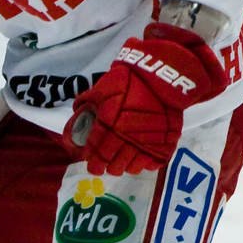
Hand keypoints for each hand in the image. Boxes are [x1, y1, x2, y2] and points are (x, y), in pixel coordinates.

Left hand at [64, 23, 227, 174]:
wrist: (163, 75)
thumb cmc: (129, 79)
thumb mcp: (102, 88)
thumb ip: (89, 102)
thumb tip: (77, 113)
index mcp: (108, 124)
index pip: (97, 151)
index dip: (93, 162)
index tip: (92, 166)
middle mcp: (125, 136)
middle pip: (113, 163)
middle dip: (108, 167)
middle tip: (106, 166)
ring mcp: (146, 140)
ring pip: (132, 166)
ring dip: (125, 167)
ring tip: (123, 164)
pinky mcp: (165, 142)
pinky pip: (153, 162)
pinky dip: (145, 164)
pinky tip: (140, 160)